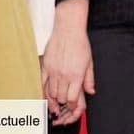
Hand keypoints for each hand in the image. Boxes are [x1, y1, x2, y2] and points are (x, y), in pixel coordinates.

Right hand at [42, 0, 93, 125]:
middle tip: (64, 101)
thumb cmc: (79, 42)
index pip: (71, 99)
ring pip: (51, 92)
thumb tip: (91, 92)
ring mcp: (54, 71)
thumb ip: (89, 79)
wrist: (68, 28)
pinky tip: (45, 93)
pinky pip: (42, 83)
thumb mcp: (89, 62)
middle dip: (63, 102)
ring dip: (53, 98)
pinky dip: (43, 90)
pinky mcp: (46, 66)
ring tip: (56, 99)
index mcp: (76, 75)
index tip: (71, 104)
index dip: (71, 105)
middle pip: (60, 98)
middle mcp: (64, 75)